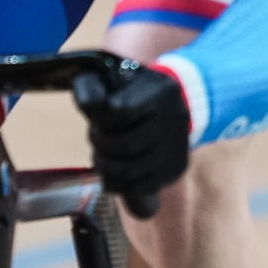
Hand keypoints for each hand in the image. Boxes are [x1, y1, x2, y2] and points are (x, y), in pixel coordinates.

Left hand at [71, 63, 188, 218]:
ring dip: (104, 166)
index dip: (100, 118)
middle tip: (97, 135)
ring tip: (101, 154)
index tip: (97, 116)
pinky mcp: (176, 169)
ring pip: (130, 172)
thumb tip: (90, 106)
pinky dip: (117, 183)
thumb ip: (90, 87)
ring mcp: (178, 147)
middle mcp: (176, 119)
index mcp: (160, 90)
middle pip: (125, 145)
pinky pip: (138, 189)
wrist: (163, 103)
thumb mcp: (106, 79)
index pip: (120, 110)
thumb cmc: (125, 91)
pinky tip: (113, 171)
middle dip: (100, 143)